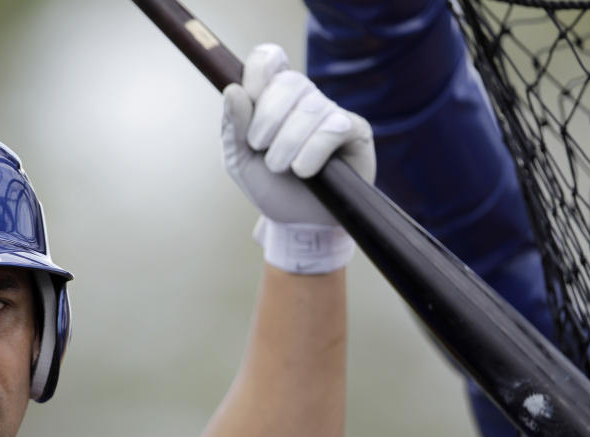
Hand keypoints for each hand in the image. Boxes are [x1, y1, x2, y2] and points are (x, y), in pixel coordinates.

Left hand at [222, 43, 375, 224]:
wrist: (299, 224)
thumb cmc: (272, 189)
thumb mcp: (241, 162)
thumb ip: (233, 128)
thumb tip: (233, 90)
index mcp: (274, 98)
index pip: (269, 59)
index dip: (258, 72)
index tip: (248, 99)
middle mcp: (305, 98)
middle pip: (289, 81)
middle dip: (267, 117)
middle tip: (259, 147)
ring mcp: (331, 111)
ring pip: (310, 108)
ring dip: (287, 142)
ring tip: (281, 167)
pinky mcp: (355, 130)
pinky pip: (334, 127)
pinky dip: (312, 151)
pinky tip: (305, 171)